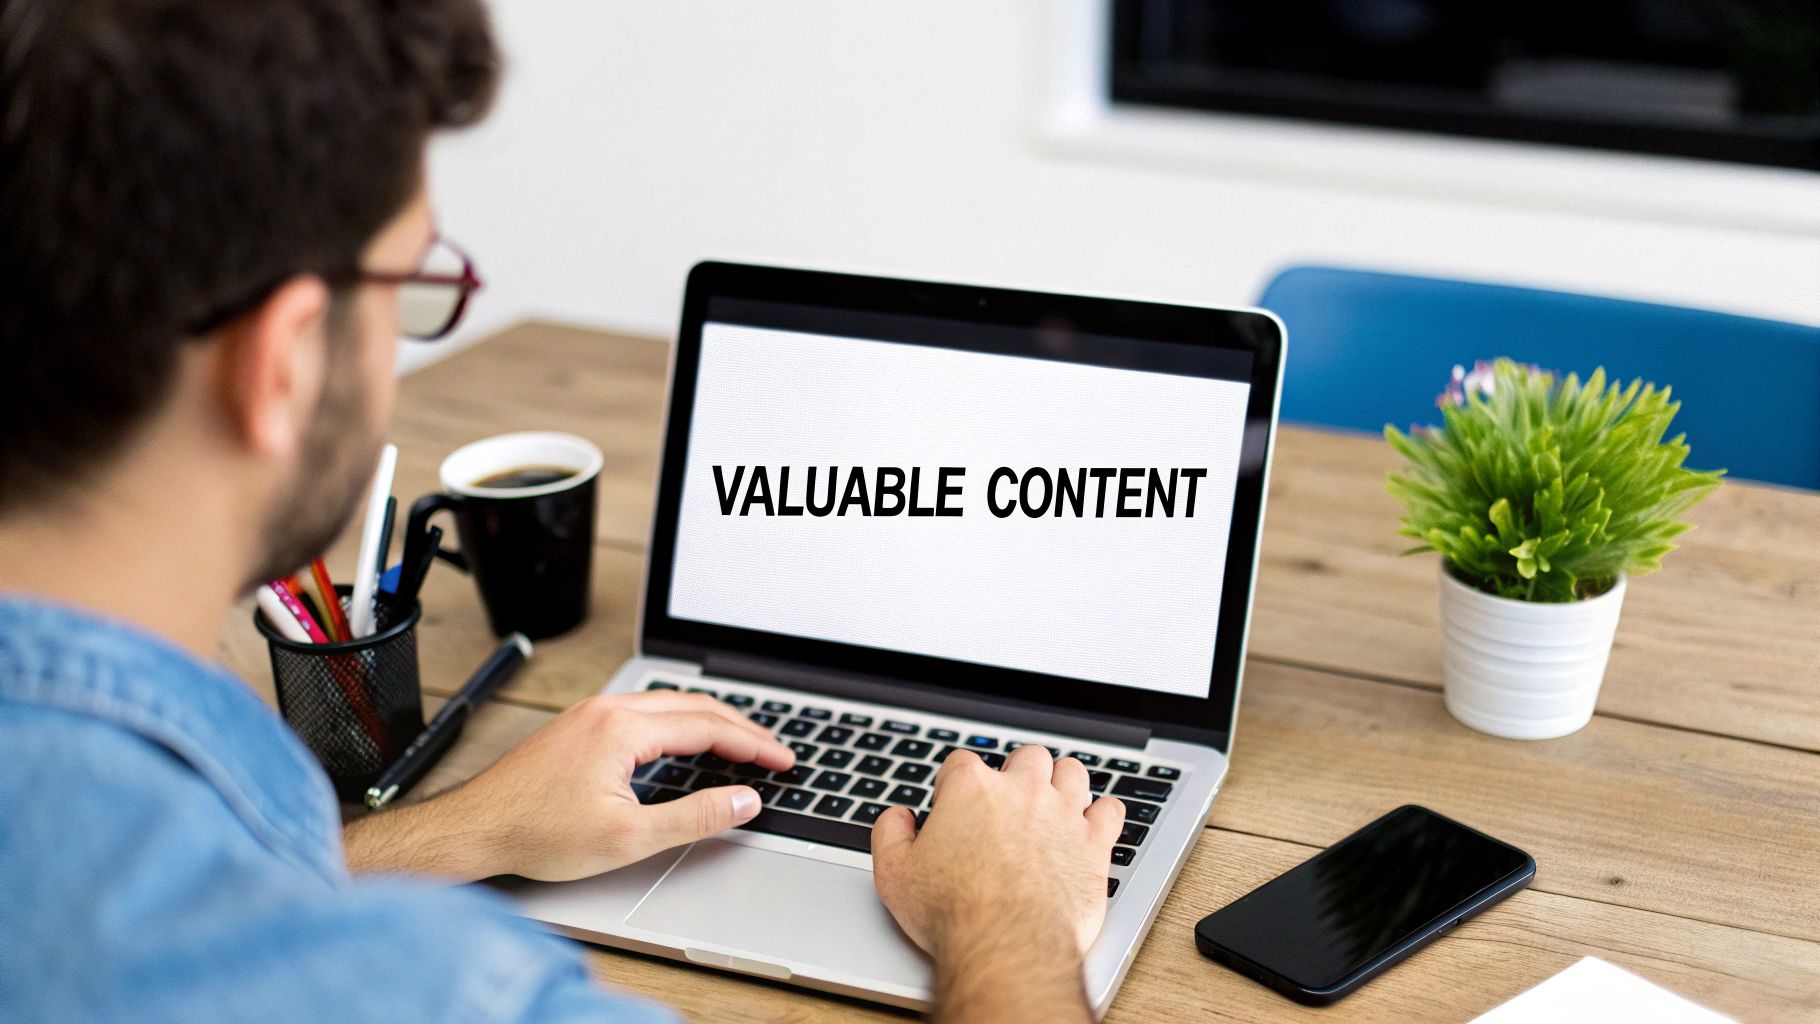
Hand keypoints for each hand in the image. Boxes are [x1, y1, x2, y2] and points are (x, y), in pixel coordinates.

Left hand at [344, 689, 793, 881]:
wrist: (473, 830)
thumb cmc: (537, 833)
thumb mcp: (628, 838)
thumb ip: (694, 817)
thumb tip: (744, 801)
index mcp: (623, 728)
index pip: (708, 725)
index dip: (753, 744)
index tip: (783, 760)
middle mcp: (607, 709)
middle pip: (693, 705)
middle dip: (741, 727)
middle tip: (774, 751)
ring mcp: (590, 713)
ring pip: (668, 704)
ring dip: (710, 721)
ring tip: (741, 744)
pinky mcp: (578, 726)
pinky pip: (644, 711)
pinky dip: (680, 724)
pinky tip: (686, 744)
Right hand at [869, 746, 1123, 1022]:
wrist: (1007, 947)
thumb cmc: (952, 913)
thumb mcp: (895, 873)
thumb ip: (890, 833)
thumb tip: (897, 816)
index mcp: (970, 788)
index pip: (961, 764)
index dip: (955, 784)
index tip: (954, 806)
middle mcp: (1020, 790)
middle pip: (1025, 757)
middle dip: (1017, 773)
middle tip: (1009, 801)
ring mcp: (1062, 813)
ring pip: (1071, 771)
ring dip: (1062, 783)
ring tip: (1052, 803)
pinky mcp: (1094, 843)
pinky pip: (1110, 811)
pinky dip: (1102, 815)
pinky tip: (1092, 826)